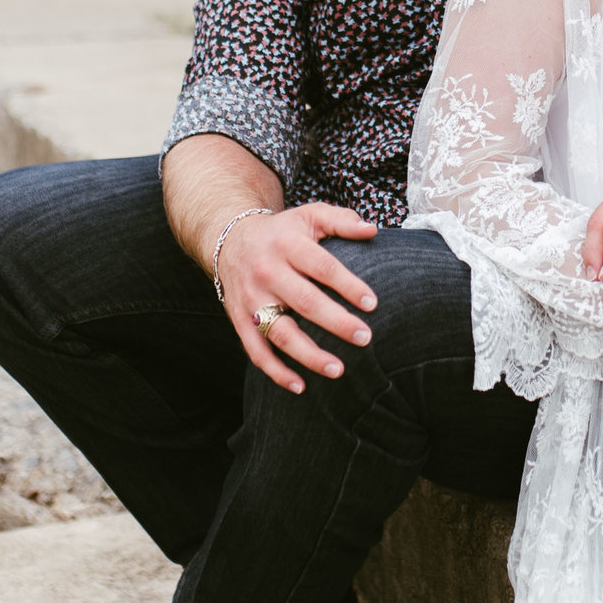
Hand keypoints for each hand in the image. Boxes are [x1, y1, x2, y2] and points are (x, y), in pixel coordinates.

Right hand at [216, 202, 377, 393]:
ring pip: (280, 332)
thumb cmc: (282, 232)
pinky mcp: (239, 319)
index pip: (322, 267)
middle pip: (304, 301)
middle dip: (336, 322)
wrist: (229, 240)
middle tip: (365, 338)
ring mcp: (251, 299)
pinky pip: (256, 351)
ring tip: (338, 370)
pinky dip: (276, 372)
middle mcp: (267, 272)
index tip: (372, 304)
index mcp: (287, 245)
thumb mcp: (309, 216)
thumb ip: (341, 220)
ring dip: (308, 355)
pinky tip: (300, 387)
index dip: (348, 285)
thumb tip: (372, 230)